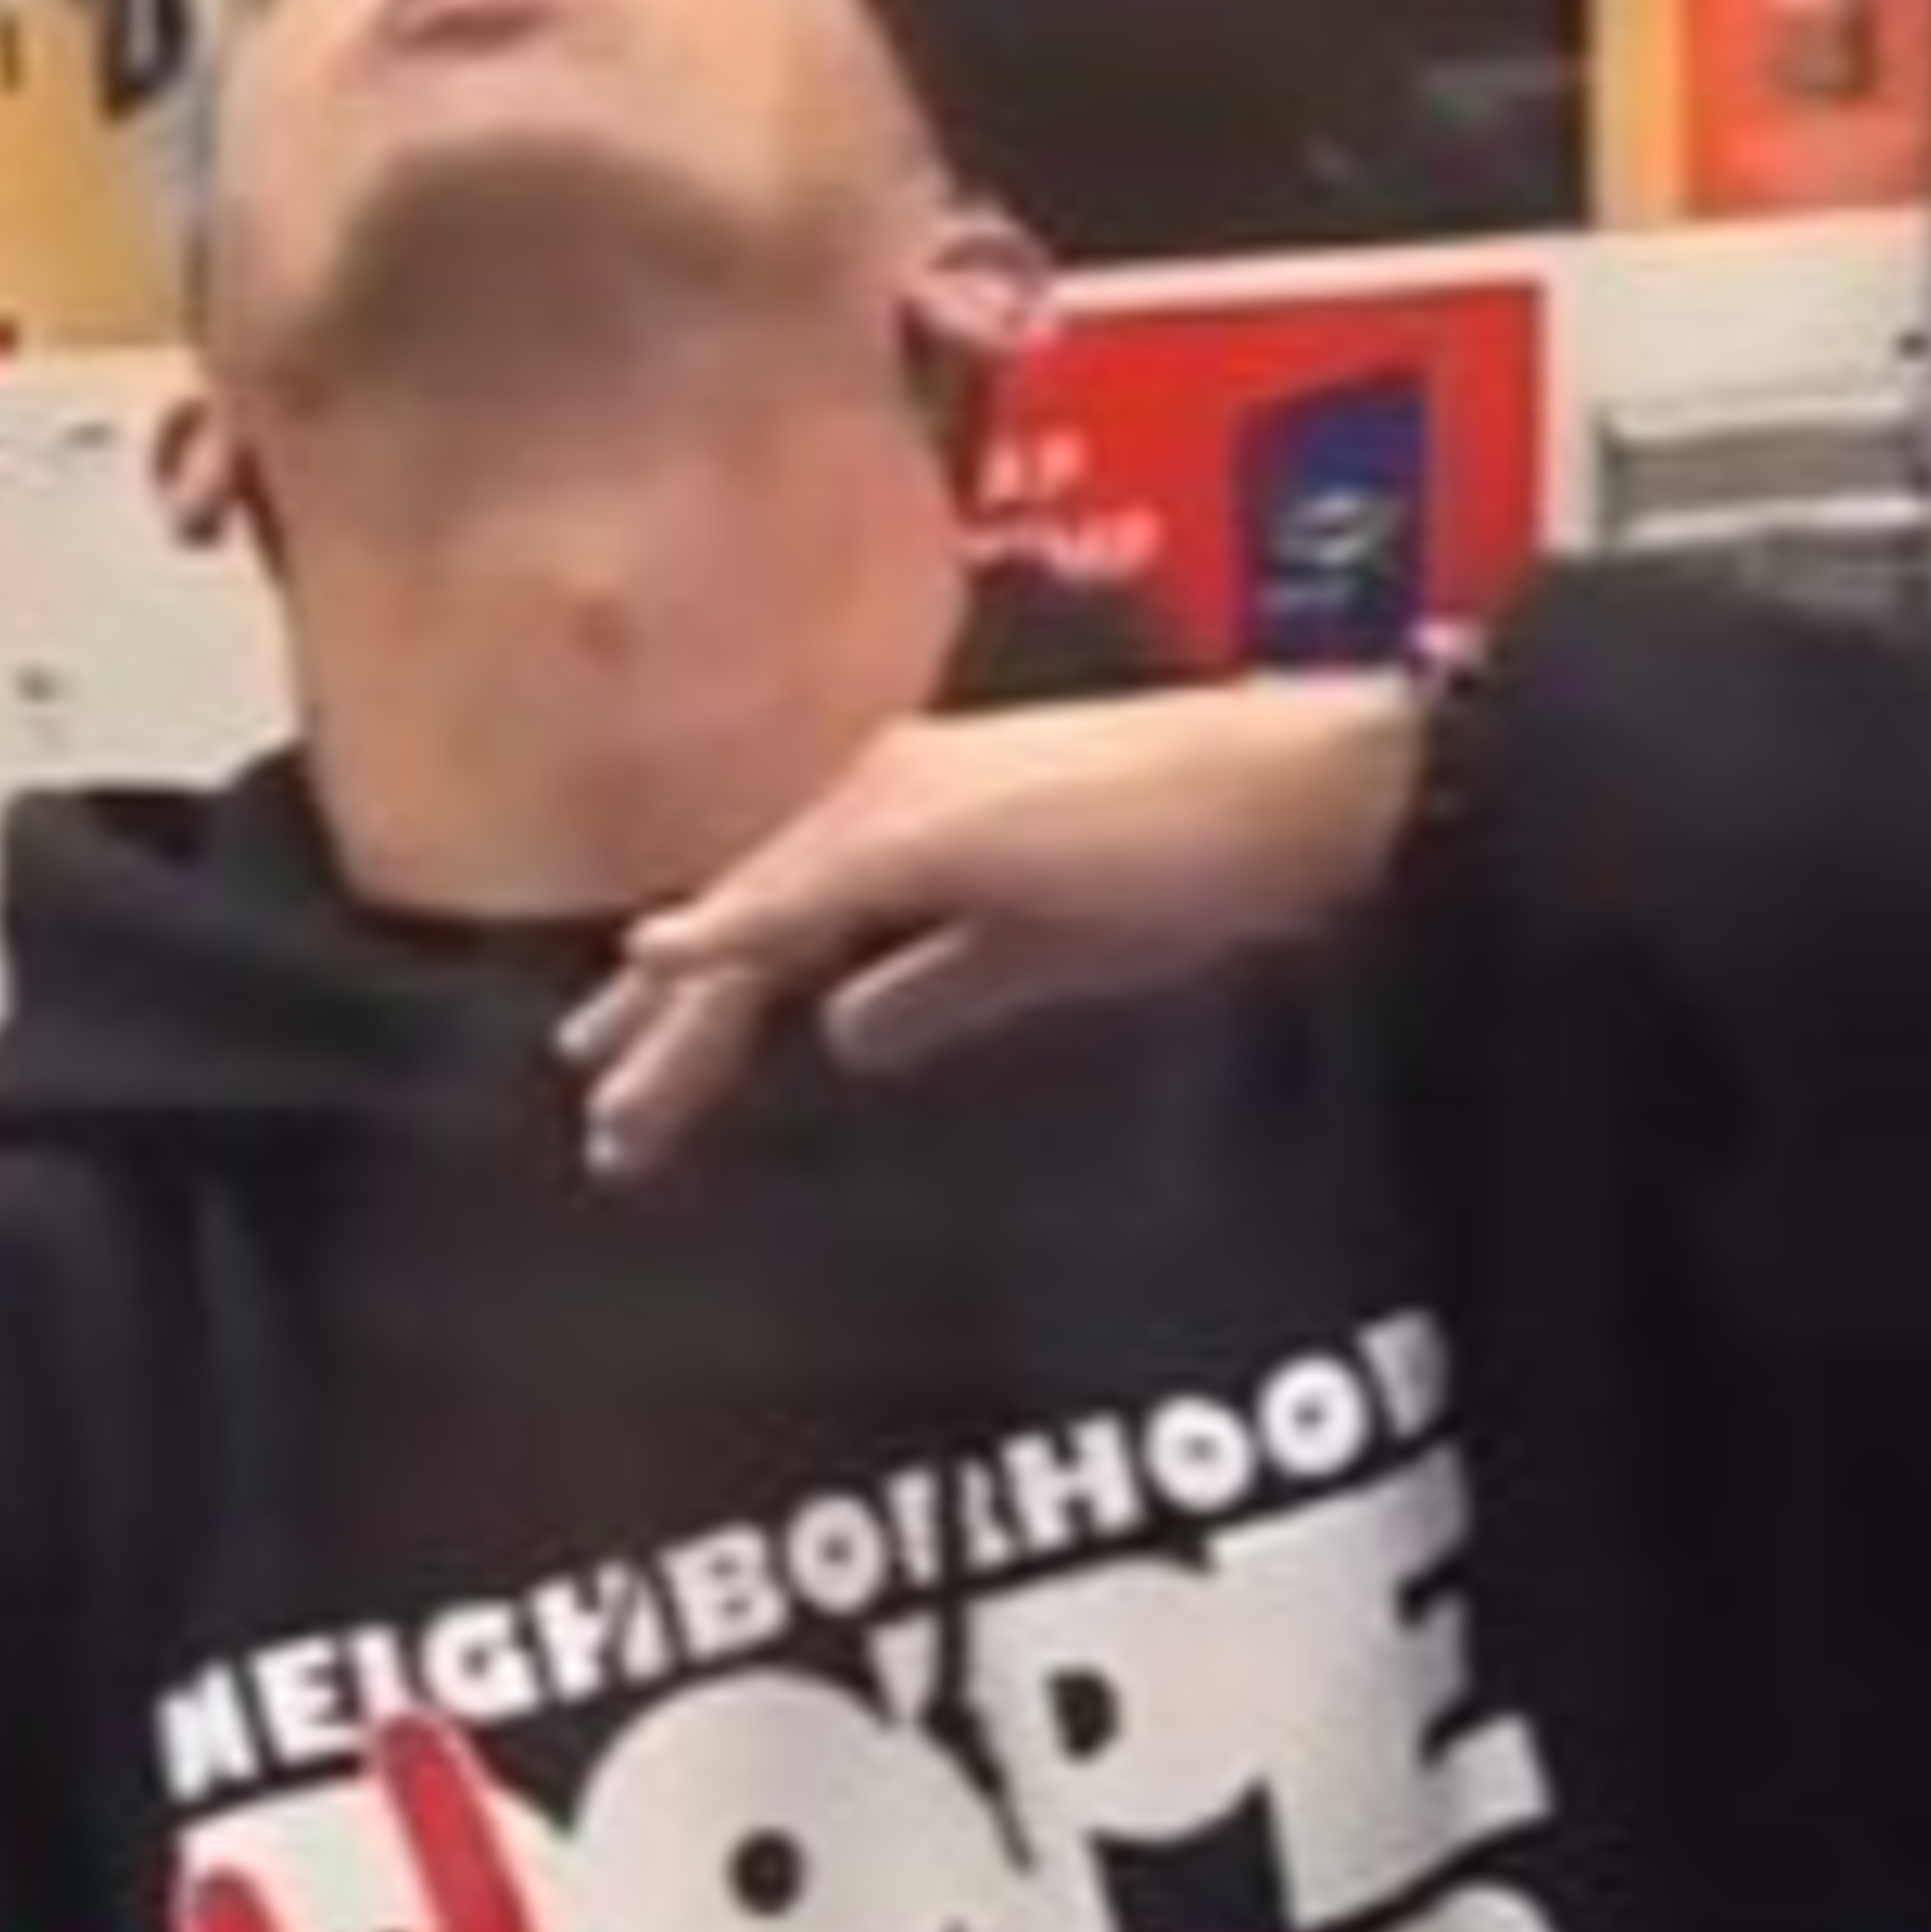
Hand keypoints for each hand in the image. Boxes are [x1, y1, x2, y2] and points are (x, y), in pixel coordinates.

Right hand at [563, 680, 1423, 1180]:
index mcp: (866, 811)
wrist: (1321, 797)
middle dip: (675, 1034)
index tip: (609, 1119)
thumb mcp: (974, 863)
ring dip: (740, 1020)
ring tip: (670, 1085)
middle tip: (611, 1134)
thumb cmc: (1148, 819)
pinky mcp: (1027, 906)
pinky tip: (837, 1039)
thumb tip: (687, 960)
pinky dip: (851, 999)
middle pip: (754, 942)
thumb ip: (831, 914)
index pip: (731, 937)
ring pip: (813, 951)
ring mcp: (957, 863)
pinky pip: (902, 960)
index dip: (666, 1028)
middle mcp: (891, 827)